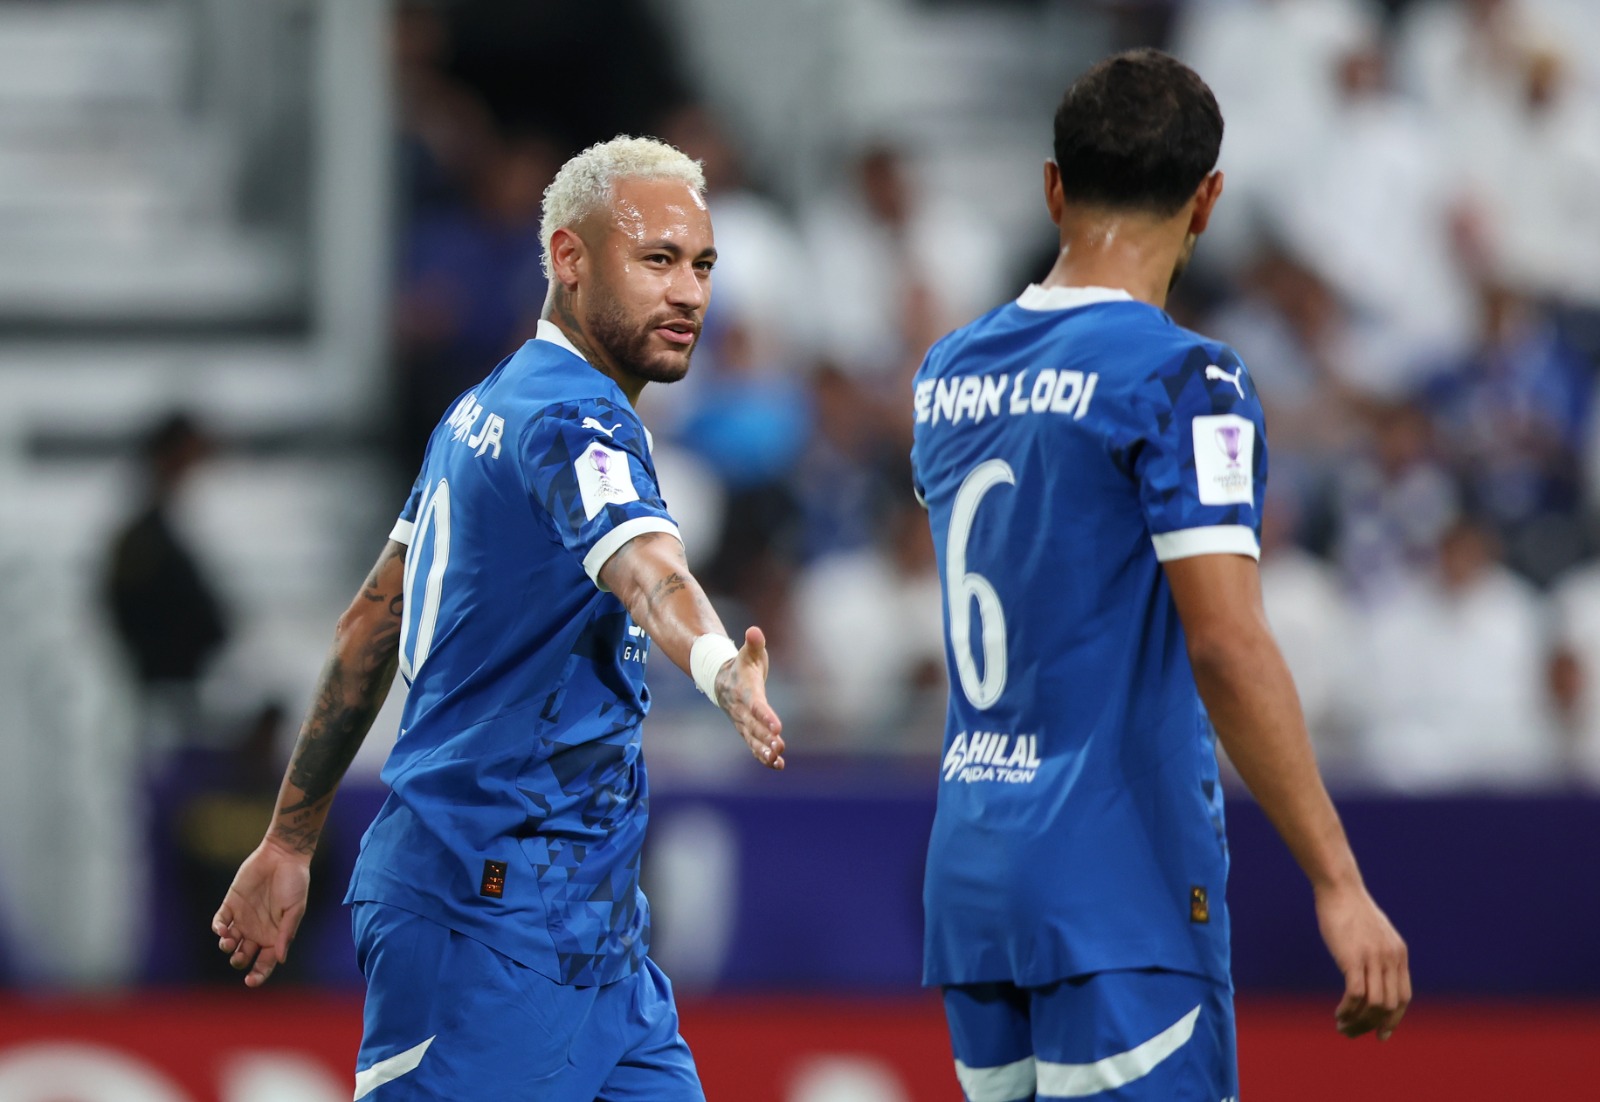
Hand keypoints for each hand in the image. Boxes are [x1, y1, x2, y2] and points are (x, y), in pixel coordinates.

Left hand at [211, 835, 311, 987]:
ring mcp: (243, 918)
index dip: (258, 974)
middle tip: (239, 957)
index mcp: (274, 936)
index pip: (264, 963)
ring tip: (229, 942)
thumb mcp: (296, 909)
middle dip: (239, 961)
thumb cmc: (295, 882)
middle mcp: (257, 931)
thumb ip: (286, 934)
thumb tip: (280, 960)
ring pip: (230, 942)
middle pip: (244, 956)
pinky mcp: (231, 904)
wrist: (283, 855)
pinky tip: (222, 929)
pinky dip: (218, 928)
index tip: (251, 981)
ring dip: (227, 947)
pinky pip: (220, 922)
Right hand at [714, 625, 785, 769]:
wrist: (720, 679)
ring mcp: (742, 722)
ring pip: (753, 739)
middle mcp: (742, 710)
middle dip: (766, 738)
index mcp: (745, 691)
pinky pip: (754, 745)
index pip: (756, 705)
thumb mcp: (749, 652)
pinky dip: (763, 756)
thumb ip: (754, 643)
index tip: (777, 727)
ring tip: (777, 759)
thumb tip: (754, 631)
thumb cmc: (742, 664)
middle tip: (779, 746)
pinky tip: (778, 765)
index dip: (766, 717)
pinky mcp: (746, 730)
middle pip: (754, 726)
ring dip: (764, 750)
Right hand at [1316, 880, 1409, 1039]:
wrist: (1340, 888)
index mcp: (1399, 955)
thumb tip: (1374, 969)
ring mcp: (1373, 958)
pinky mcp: (1353, 958)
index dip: (1394, 1019)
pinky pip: (1356, 994)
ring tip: (1342, 1026)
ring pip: (1374, 1004)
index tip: (1381, 1034)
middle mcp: (1391, 959)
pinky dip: (1348, 1009)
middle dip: (1372, 1025)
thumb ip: (1380, 952)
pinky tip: (1338, 1013)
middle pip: (1390, 1005)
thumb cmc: (1351, 908)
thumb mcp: (1375, 932)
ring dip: (1358, 1021)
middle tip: (1353, 1033)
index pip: (1403, 997)